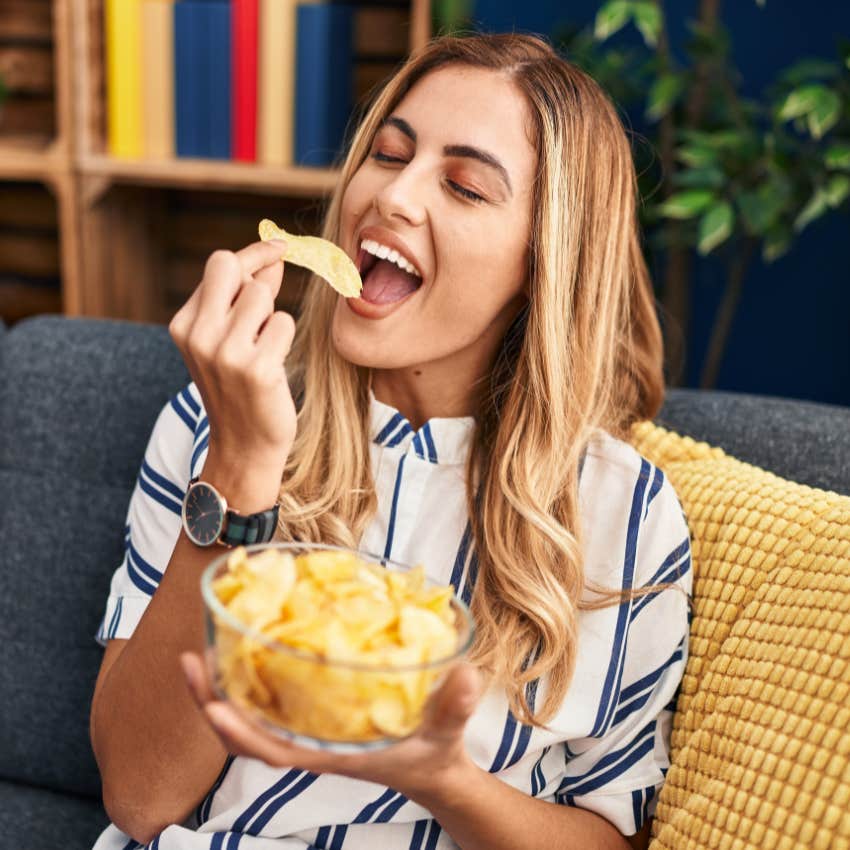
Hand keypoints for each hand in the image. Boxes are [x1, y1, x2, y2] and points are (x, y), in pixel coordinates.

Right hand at [169, 241, 296, 488]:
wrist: (244, 447)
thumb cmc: (242, 389)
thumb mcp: (231, 340)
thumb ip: (248, 298)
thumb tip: (274, 258)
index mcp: (184, 325)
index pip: (219, 265)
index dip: (254, 253)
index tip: (280, 247)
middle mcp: (198, 334)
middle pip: (231, 268)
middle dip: (258, 275)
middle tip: (272, 294)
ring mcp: (224, 352)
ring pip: (261, 295)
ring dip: (272, 317)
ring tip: (266, 347)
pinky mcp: (255, 368)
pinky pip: (284, 324)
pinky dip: (285, 339)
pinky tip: (274, 364)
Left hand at [179, 651, 483, 801]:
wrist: (429, 768)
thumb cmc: (432, 754)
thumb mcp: (446, 733)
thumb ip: (456, 706)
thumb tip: (465, 675)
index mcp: (331, 752)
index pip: (275, 749)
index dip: (241, 732)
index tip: (212, 706)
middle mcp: (309, 741)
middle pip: (246, 731)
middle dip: (212, 700)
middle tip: (190, 659)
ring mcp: (306, 728)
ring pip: (250, 715)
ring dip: (221, 686)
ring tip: (201, 648)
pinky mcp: (311, 713)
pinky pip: (268, 699)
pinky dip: (247, 678)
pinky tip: (241, 646)